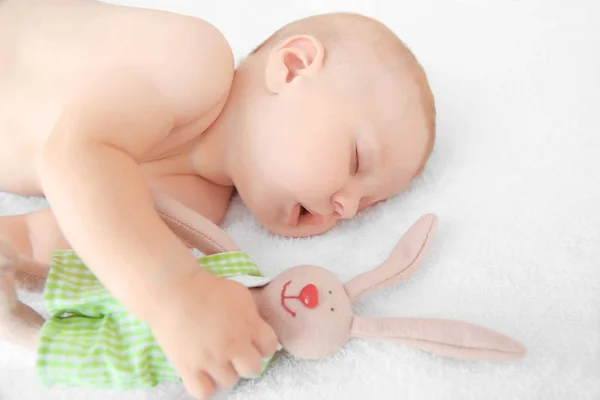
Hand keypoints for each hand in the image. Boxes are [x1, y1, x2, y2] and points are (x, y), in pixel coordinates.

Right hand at [149, 271, 278, 398]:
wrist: (174, 290)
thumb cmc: (207, 288)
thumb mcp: (239, 294)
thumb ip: (252, 316)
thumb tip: (257, 331)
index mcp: (249, 324)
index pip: (270, 347)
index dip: (263, 344)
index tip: (252, 340)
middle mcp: (234, 345)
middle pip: (253, 369)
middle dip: (246, 360)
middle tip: (234, 352)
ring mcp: (211, 359)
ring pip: (229, 381)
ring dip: (224, 371)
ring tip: (214, 359)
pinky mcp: (188, 368)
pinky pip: (204, 392)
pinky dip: (205, 386)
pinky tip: (202, 373)